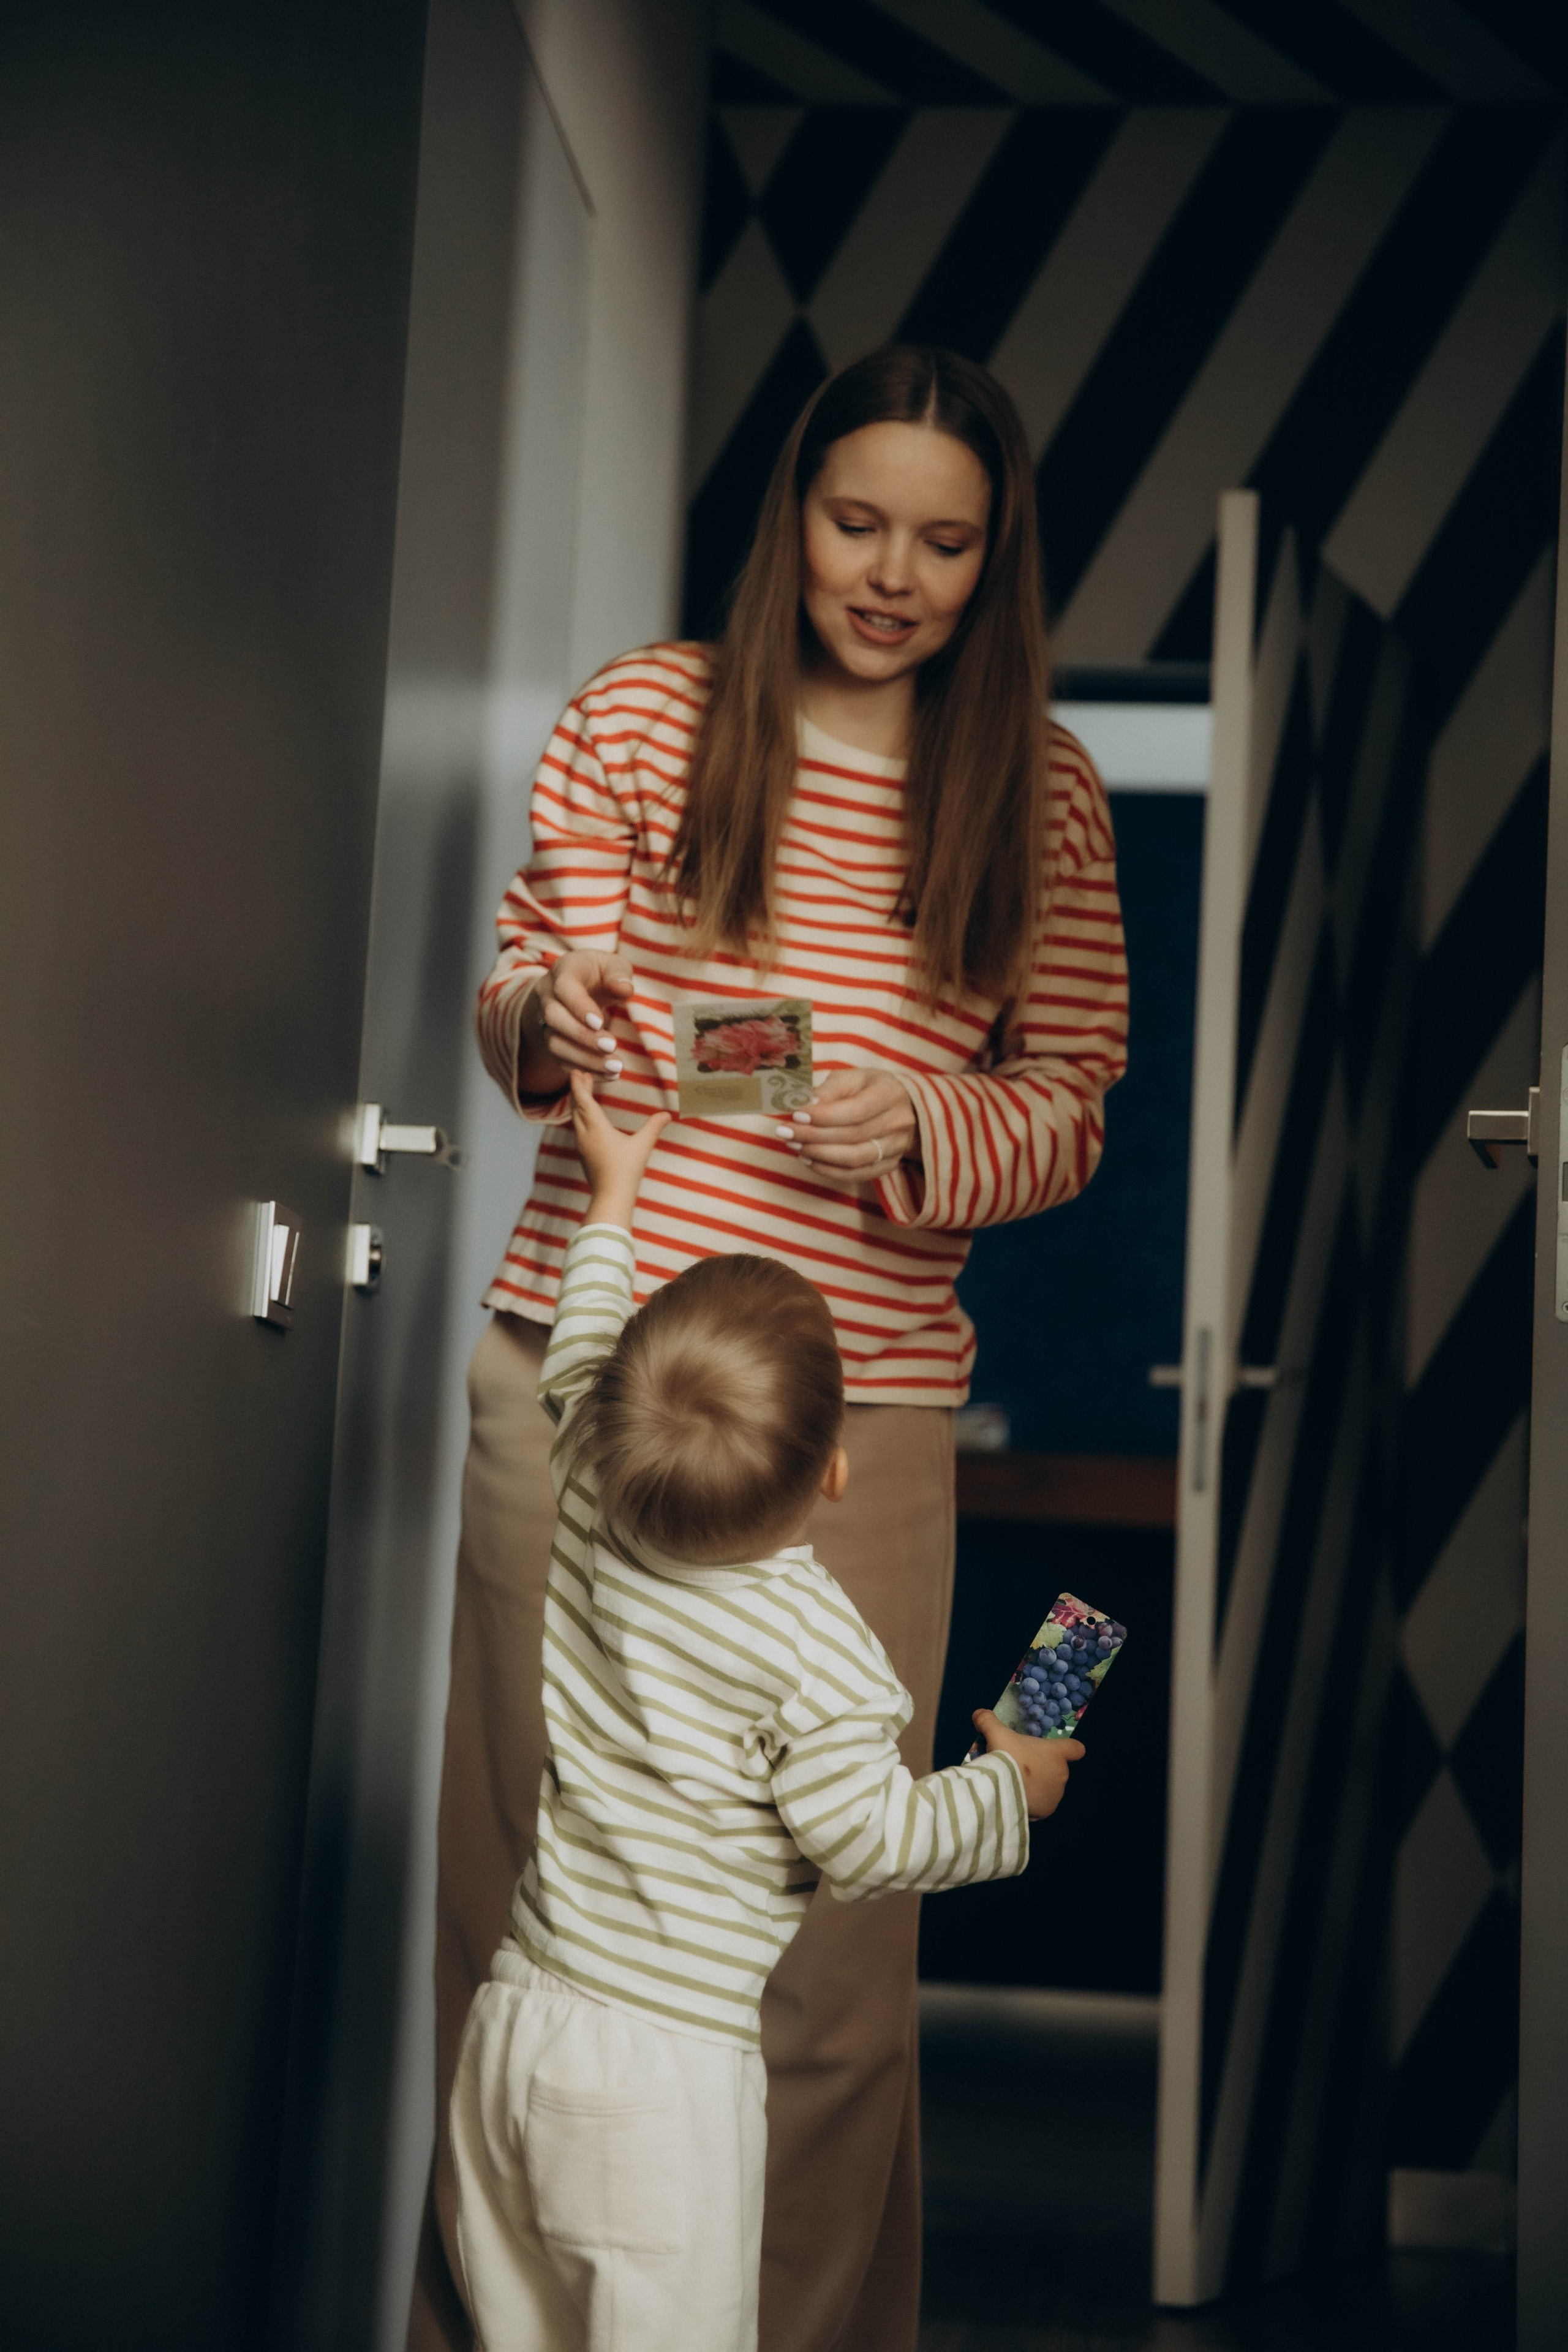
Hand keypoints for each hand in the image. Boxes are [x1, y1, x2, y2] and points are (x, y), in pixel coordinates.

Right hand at [518, 951, 635, 1094]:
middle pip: (554, 1018)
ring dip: (585, 1059)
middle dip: (582, 1036)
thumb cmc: (599, 973)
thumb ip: (618, 974)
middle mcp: (547, 996)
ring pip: (555, 1044)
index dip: (579, 1007)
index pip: (563, 988)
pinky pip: (562, 1060)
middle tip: (611, 1046)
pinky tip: (609, 1075)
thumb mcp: (612, 965)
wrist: (579, 985)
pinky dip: (585, 1070)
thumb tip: (625, 989)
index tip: (600, 1023)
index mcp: (562, 971)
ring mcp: (546, 1021)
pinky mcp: (553, 1041)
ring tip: (615, 1067)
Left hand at [569, 1071, 670, 1227]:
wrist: (611, 1197)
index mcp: (597, 1128)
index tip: (577, 1072)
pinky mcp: (584, 1155)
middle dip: (577, 1091)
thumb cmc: (626, 1171)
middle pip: (576, 1108)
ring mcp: (582, 1146)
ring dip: (577, 1104)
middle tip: (580, 1077)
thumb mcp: (642, 1146)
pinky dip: (580, 1118)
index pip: (584, 1101)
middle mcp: (585, 1135)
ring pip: (576, 1119)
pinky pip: (578, 1130)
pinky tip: (587, 1120)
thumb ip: (653, 1127)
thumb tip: (667, 1114)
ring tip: (582, 1094)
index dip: (580, 1085)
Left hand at [780, 1069, 918, 1181]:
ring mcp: (897, 1147)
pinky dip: (829, 1170)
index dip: (823, 1117)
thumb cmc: (868, 1088)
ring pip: (854, 1159)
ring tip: (795, 1146)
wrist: (900, 1106)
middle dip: (814, 1136)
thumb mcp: (851, 1078)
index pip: (855, 1111)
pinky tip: (809, 1159)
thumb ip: (829, 1090)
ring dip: (819, 1155)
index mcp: (890, 1093)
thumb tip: (807, 1105)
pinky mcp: (889, 1165)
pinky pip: (856, 1174)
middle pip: (852, 1136)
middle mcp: (899, 1121)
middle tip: (786, 1133)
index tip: (795, 1116)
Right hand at [971, 1709, 1082, 1820]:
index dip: (1069, 1750)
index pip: (1076, 1749)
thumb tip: (979, 1712)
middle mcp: (1062, 1773)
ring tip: (1015, 1784)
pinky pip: (1041, 1805)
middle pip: (1055, 1768)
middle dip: (1040, 1769)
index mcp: (1055, 1753)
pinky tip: (1016, 1798)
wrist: (1002, 1787)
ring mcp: (1056, 1794)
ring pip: (1048, 1788)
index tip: (1057, 1752)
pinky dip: (1032, 1803)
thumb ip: (989, 1721)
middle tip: (1019, 1768)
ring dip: (1036, 1786)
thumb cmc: (1007, 1756)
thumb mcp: (996, 1734)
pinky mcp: (1048, 1810)